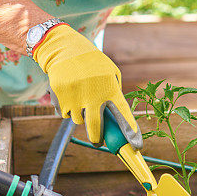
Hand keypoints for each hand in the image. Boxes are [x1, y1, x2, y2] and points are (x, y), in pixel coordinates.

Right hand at [33, 24, 141, 147]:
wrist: (66, 50)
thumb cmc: (92, 62)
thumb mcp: (110, 72)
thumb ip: (115, 92)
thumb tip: (117, 118)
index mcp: (109, 87)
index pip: (122, 113)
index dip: (130, 131)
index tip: (136, 145)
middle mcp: (92, 94)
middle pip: (95, 128)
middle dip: (97, 138)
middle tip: (98, 141)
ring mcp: (75, 97)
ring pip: (78, 120)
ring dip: (80, 114)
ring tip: (80, 96)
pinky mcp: (60, 98)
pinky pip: (65, 113)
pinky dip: (68, 108)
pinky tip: (70, 93)